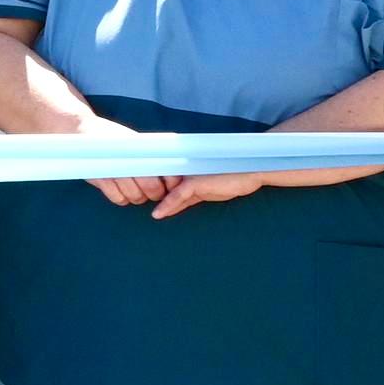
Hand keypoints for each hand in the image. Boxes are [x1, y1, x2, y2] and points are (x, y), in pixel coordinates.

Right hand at [72, 114, 172, 208]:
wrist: (80, 131)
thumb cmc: (109, 137)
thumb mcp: (131, 139)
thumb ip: (148, 153)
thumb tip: (170, 171)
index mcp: (138, 148)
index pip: (162, 169)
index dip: (170, 182)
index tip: (171, 185)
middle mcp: (127, 159)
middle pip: (150, 188)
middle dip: (155, 193)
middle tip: (155, 191)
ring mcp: (112, 170)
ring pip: (135, 196)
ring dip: (138, 197)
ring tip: (136, 189)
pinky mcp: (99, 179)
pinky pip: (118, 199)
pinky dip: (122, 198)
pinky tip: (121, 190)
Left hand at [148, 169, 267, 217]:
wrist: (249, 173)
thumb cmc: (230, 179)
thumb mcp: (205, 192)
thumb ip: (188, 197)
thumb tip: (170, 206)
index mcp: (185, 170)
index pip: (164, 181)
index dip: (153, 189)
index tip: (140, 196)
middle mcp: (184, 170)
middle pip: (161, 184)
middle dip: (148, 193)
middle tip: (134, 202)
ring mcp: (188, 175)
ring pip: (165, 190)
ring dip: (154, 200)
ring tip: (143, 211)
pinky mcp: (194, 183)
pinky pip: (177, 196)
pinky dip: (167, 206)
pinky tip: (158, 214)